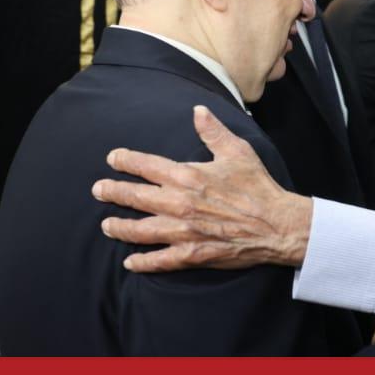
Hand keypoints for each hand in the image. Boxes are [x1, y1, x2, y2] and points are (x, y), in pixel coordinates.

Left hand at [91, 106, 312, 271]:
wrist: (276, 224)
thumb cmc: (257, 187)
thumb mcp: (237, 151)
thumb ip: (213, 131)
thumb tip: (198, 111)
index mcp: (188, 176)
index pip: (146, 166)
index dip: (125, 161)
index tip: (113, 159)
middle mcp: (179, 203)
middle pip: (135, 197)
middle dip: (112, 192)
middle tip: (98, 190)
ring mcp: (183, 230)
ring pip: (140, 230)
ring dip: (120, 227)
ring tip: (107, 225)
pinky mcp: (192, 253)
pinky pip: (160, 259)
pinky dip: (143, 262)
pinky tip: (131, 262)